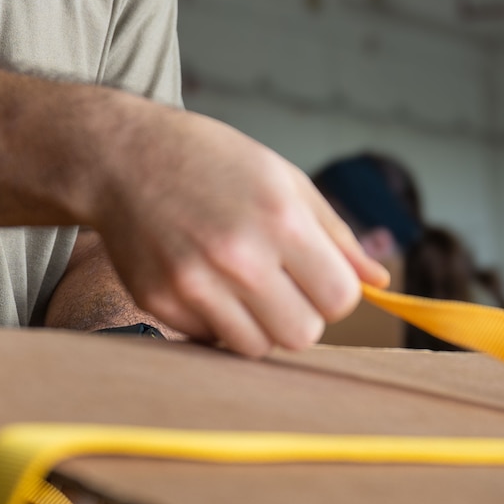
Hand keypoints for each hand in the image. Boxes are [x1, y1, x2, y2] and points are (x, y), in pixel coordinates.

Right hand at [87, 104, 388, 356]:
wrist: (123, 156)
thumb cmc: (212, 161)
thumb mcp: (283, 179)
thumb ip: (334, 235)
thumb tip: (379, 282)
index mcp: (280, 219)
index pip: (340, 299)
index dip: (335, 292)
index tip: (317, 274)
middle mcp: (239, 256)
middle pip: (302, 334)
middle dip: (301, 314)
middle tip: (281, 283)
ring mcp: (195, 284)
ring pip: (258, 347)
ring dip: (260, 324)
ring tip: (243, 282)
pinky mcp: (160, 302)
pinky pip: (211, 339)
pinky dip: (216, 320)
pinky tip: (205, 279)